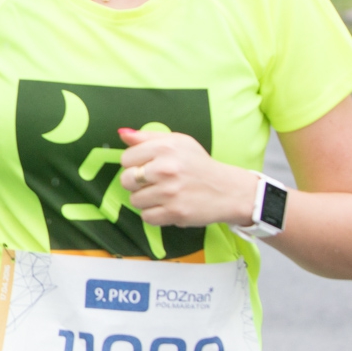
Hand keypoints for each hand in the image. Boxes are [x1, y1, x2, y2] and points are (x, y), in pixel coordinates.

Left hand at [118, 127, 258, 227]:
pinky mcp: (175, 212)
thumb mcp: (178, 142)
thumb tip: (122, 134)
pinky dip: (154, 214)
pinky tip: (167, 206)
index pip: (126, 158)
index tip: (148, 166)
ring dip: (145, 199)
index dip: (134, 163)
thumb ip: (147, 137)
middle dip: (136, 183)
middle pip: (126, 180)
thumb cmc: (199, 165)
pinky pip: (146, 217)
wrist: (229, 190)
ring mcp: (170, 192)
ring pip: (134, 200)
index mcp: (165, 148)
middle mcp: (166, 169)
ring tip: (163, 194)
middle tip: (153, 182)